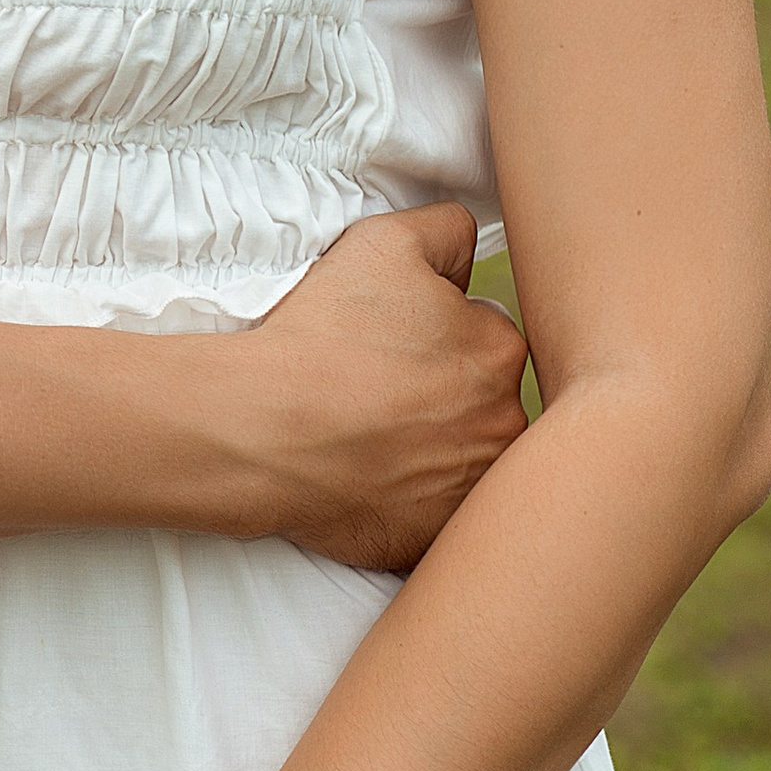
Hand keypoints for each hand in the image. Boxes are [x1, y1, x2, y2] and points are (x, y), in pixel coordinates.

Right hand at [230, 203, 527, 573]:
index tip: (396, 349)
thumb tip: (470, 251)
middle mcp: (504, 424)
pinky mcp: (437, 539)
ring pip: (463, 461)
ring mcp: (474, 489)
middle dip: (443, 399)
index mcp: (499, 351)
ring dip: (432, 452)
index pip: (486, 339)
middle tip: (380, 396)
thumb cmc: (322, 335)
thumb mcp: (384, 244)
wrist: (266, 430)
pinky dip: (410, 504)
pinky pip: (435, 517)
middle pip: (482, 404)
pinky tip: (368, 482)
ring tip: (370, 441)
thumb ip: (446, 231)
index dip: (438, 339)